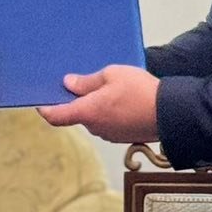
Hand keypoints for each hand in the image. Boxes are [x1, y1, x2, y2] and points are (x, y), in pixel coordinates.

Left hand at [37, 64, 159, 142]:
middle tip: (80, 82)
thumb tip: (69, 84)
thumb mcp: (112, 75)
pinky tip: (120, 98)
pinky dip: (107, 111)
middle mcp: (95, 127)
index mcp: (88, 112)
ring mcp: (109, 134)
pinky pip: (107, 122)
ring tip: (107, 86)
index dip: (45, 108)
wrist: (171, 113)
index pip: (56, 116)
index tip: (40, 101)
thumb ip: (87, 81)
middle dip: (76, 100)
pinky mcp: (121, 136)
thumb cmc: (141, 92)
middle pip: (76, 114)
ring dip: (94, 105)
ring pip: (93, 118)